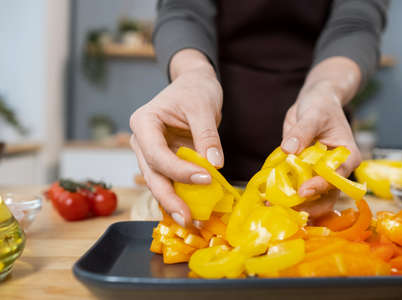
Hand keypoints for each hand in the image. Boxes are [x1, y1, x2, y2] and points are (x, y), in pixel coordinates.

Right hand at [129, 50, 222, 226]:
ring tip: (192, 221)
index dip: (179, 170)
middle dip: (170, 199)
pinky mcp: (164, 161)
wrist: (193, 85)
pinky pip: (170, 181)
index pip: (157, 154)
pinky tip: (192, 211)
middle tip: (188, 218)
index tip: (206, 178)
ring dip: (174, 202)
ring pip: (158, 183)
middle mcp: (142, 141)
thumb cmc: (195, 90)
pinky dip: (181, 195)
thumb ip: (207, 135)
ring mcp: (151, 153)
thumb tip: (214, 164)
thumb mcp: (203, 107)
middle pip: (152, 175)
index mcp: (144, 123)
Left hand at [281, 58, 362, 217]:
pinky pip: (294, 187)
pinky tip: (268, 198)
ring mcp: (319, 174)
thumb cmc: (321, 106)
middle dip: (307, 205)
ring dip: (293, 204)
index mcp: (346, 156)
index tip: (303, 191)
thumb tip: (289, 149)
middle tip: (285, 208)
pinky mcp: (304, 173)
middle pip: (326, 195)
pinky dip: (283, 193)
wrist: (315, 102)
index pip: (337, 176)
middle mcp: (336, 170)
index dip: (321, 186)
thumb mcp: (313, 114)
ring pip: (311, 198)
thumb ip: (302, 132)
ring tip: (272, 205)